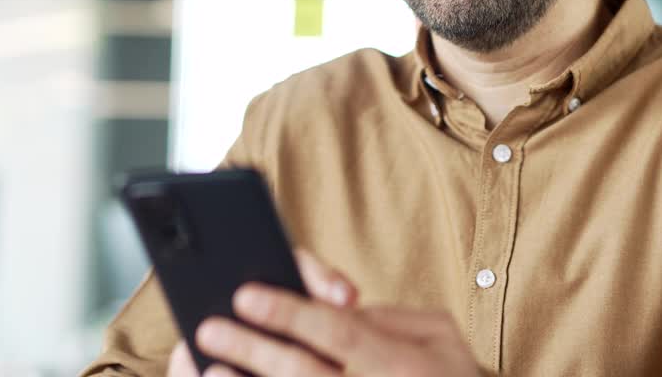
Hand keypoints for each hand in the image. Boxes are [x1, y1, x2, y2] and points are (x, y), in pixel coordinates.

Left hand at [191, 252, 479, 376]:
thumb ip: (389, 319)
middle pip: (301, 370)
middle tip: (209, 327)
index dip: (288, 311)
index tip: (247, 294)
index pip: (336, 330)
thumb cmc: (452, 374)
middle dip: (252, 347)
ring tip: (210, 368)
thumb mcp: (439, 334)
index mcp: (400, 362)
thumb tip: (338, 310)